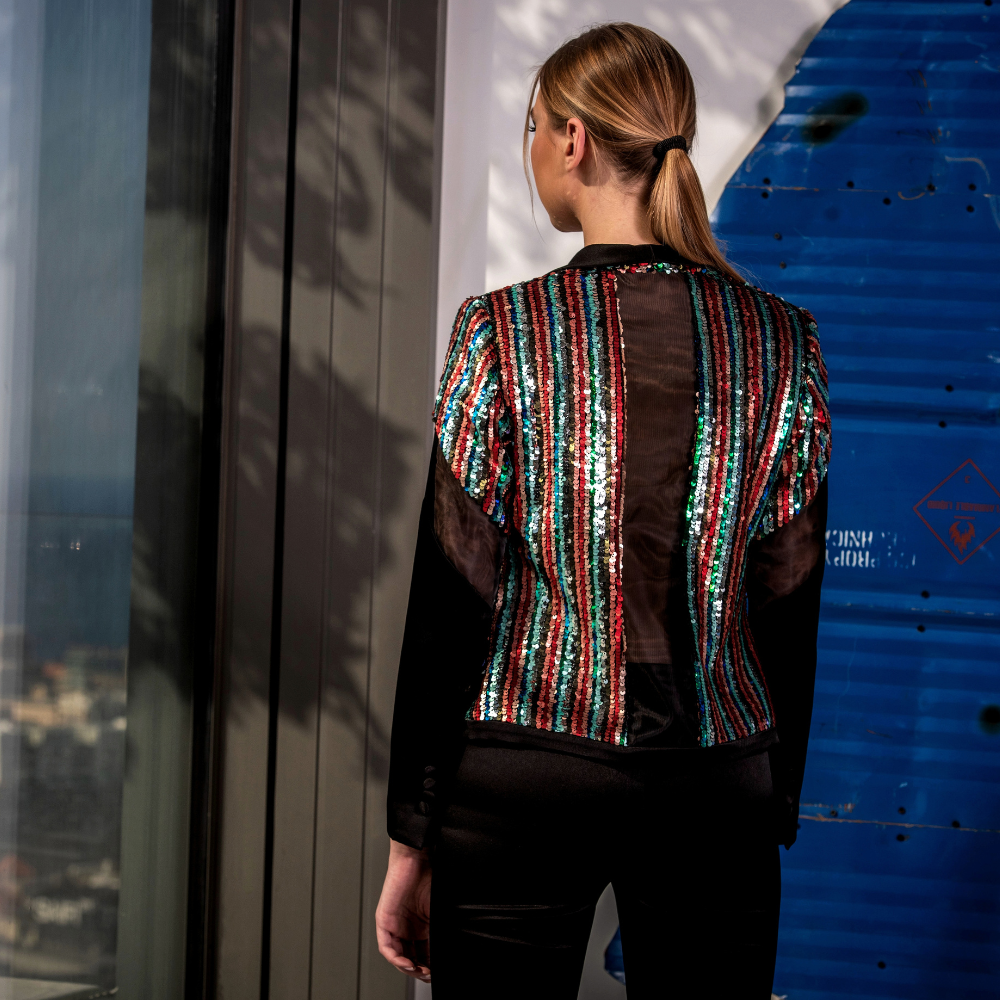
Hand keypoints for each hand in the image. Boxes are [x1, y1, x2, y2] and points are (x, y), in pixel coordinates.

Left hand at [376, 839, 431, 981]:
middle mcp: (407, 926)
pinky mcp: (384, 919)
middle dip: (419, 970)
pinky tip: (407, 962)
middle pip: (410, 957)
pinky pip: (386, 946)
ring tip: (419, 971)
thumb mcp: (439, 910)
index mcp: (421, 925)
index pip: (424, 953)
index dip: (430, 965)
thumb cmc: (431, 876)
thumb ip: (441, 930)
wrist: (418, 857)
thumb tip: (451, 950)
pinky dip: (395, 958)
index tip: (438, 972)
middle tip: (429, 975)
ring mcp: (394, 924)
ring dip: (407, 967)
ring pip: (397, 955)